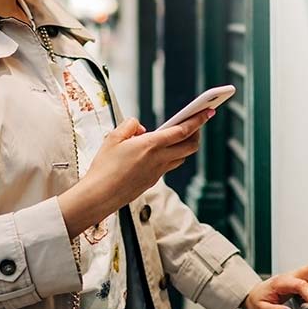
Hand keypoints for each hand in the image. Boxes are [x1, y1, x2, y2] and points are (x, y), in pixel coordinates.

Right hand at [59, 109, 214, 238]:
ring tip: (179, 135)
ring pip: (181, 157)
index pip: (182, 131)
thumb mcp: (113, 138)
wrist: (99, 196)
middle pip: (190, 146)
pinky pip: (168, 166)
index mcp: (151, 145)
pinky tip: (159, 151)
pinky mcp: (152, 181)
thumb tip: (141, 127)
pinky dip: (170, 155)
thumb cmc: (104, 166)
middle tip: (195, 123)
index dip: (197, 120)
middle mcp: (159, 159)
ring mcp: (157, 172)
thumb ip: (129, 125)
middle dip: (196, 133)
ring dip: (184, 145)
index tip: (208, 112)